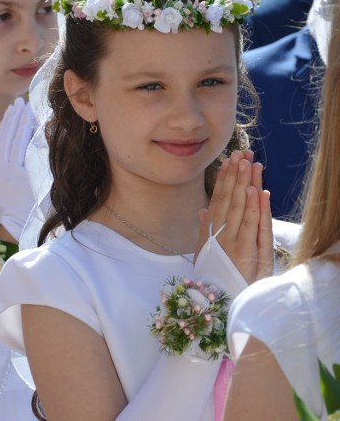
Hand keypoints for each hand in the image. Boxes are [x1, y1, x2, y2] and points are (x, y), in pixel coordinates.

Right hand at [0, 98, 36, 240]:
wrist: (9, 224)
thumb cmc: (0, 206)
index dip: (5, 122)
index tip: (11, 109)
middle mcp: (0, 168)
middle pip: (8, 137)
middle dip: (15, 118)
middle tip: (22, 103)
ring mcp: (13, 173)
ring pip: (18, 142)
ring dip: (24, 124)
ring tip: (29, 110)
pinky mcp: (26, 179)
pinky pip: (29, 154)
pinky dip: (32, 139)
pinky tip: (39, 127)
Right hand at [196, 150, 272, 282]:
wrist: (218, 305)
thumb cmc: (213, 281)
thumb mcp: (204, 255)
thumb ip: (204, 230)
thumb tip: (202, 210)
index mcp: (209, 232)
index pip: (217, 199)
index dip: (223, 179)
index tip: (228, 161)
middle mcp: (218, 234)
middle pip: (228, 198)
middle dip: (234, 174)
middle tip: (240, 152)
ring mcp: (231, 241)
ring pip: (239, 206)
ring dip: (243, 183)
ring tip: (247, 162)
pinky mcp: (244, 251)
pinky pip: (250, 225)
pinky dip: (253, 207)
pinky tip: (255, 190)